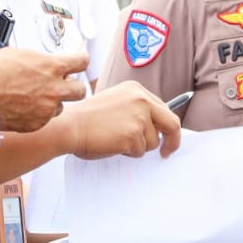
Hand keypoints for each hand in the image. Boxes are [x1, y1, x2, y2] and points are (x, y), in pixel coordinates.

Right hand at [0, 48, 89, 133]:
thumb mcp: (19, 55)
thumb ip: (40, 61)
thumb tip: (46, 63)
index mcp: (52, 67)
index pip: (82, 61)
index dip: (80, 60)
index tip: (78, 60)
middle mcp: (54, 89)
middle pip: (80, 89)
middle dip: (72, 86)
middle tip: (61, 84)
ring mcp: (47, 109)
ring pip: (61, 107)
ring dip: (52, 102)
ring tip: (33, 97)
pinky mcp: (37, 124)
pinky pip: (44, 119)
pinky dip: (37, 115)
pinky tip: (22, 108)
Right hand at [61, 81, 181, 158]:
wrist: (69, 126)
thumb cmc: (87, 118)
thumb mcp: (116, 103)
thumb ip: (136, 110)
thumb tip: (156, 128)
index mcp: (137, 90)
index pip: (164, 108)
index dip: (166, 125)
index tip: (167, 137)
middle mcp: (141, 99)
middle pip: (172, 123)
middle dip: (173, 141)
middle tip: (167, 152)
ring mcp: (139, 117)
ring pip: (153, 142)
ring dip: (138, 147)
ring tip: (116, 140)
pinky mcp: (133, 134)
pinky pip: (139, 151)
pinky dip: (128, 153)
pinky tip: (112, 144)